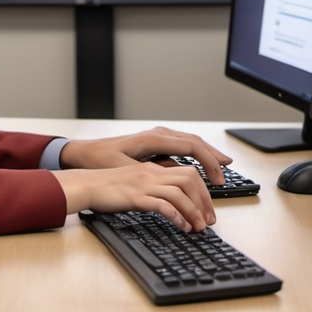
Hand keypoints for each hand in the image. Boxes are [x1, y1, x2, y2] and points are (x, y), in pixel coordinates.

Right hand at [53, 161, 215, 232]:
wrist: (86, 185)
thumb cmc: (109, 187)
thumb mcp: (136, 181)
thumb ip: (154, 185)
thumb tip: (174, 200)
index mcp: (154, 168)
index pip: (188, 172)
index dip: (203, 191)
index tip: (208, 209)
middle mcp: (152, 172)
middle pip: (190, 179)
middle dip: (205, 201)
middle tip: (209, 221)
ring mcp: (144, 183)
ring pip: (180, 192)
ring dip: (194, 211)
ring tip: (198, 228)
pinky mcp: (135, 196)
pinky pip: (162, 204)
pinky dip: (177, 216)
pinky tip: (181, 226)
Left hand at [59, 126, 232, 185]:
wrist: (83, 153)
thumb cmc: (101, 161)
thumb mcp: (126, 170)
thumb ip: (151, 173)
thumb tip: (175, 177)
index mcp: (153, 139)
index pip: (191, 146)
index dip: (209, 161)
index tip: (219, 177)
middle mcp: (157, 134)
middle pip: (194, 141)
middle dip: (213, 156)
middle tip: (228, 171)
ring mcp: (156, 137)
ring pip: (189, 142)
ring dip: (205, 154)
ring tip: (221, 166)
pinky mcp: (153, 143)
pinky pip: (180, 146)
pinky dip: (194, 154)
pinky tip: (199, 164)